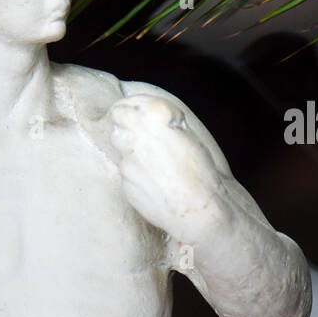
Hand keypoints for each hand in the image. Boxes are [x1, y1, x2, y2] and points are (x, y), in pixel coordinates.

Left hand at [108, 94, 226, 241]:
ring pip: (124, 155)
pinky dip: (139, 177)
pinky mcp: (126, 185)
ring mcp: (128, 164)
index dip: (125, 112)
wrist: (198, 208)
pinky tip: (157, 183)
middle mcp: (135, 139)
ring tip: (158, 167)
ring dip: (135, 157)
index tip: (132, 116)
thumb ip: (162, 122)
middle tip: (148, 143)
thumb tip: (146, 116)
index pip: (121, 109)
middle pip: (117, 131)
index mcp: (152, 120)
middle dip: (129, 134)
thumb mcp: (187, 135)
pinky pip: (129, 176)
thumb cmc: (200, 170)